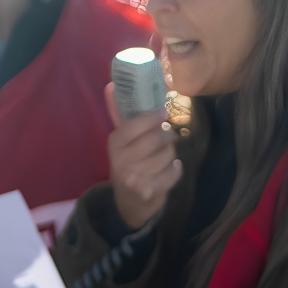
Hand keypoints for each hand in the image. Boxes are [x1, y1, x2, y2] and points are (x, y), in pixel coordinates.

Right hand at [105, 83, 182, 229]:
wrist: (129, 203)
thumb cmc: (128, 164)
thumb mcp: (121, 141)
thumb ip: (120, 114)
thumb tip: (111, 85)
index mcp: (115, 143)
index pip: (135, 124)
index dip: (152, 117)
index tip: (163, 113)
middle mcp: (121, 160)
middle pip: (156, 138)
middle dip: (166, 137)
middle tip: (166, 137)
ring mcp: (134, 177)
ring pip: (168, 154)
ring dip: (171, 154)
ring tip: (164, 156)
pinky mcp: (149, 191)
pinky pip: (174, 172)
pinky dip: (176, 170)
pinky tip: (170, 169)